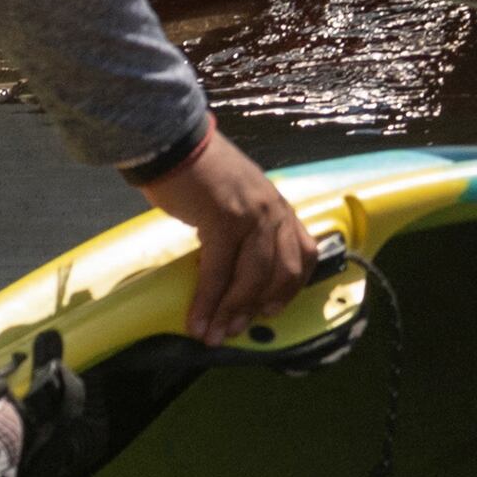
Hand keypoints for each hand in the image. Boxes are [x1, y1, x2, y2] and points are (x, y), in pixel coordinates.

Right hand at [132, 130, 313, 343]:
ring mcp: (251, 214)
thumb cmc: (198, 172)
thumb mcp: (235, 199)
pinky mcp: (223, 220)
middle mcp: (273, 210)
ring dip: (232, 312)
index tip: (271, 311)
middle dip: (259, 307)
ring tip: (214, 333)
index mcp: (278, 206)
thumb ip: (244, 228)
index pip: (304, 252)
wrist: (173, 142)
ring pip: (253, 277)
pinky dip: (208, 302)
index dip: (290, 287)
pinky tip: (198, 320)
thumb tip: (232, 270)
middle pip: (282, 272)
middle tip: (238, 330)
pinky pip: (219, 272)